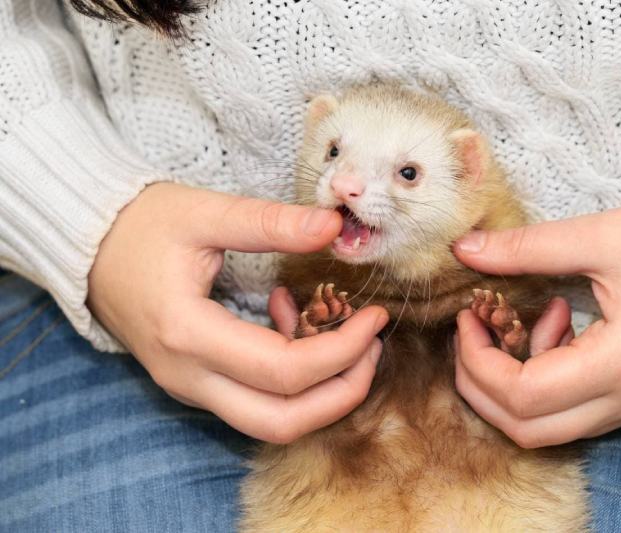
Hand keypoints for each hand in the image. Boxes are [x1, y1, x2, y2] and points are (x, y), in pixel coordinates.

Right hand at [88, 182, 387, 442]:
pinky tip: (292, 323)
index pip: (284, 371)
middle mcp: (187, 376)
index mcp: (188, 333)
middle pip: (282, 421)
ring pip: (270, 422)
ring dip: (321, 394)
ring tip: (347, 338)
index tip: (374, 318)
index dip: (342, 351)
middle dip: (342, 392)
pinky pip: (256, 403)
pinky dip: (292, 380)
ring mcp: (189, 386)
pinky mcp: (196, 382)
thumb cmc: (142, 225)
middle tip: (373, 345)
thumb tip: (332, 225)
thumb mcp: (205, 212)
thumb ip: (270, 222)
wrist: (90, 245)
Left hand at [453, 204, 620, 447]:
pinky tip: (559, 328)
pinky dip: (547, 382)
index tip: (467, 321)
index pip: (523, 395)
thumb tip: (465, 249)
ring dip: (512, 386)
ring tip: (527, 323)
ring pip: (547, 429)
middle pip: (527, 428)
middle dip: (481, 385)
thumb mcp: (599, 237)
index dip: (478, 362)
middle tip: (472, 335)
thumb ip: (526, 247)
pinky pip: (573, 413)